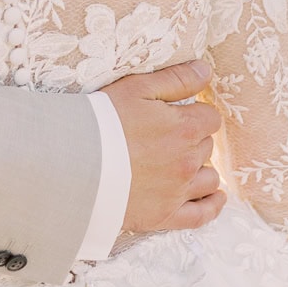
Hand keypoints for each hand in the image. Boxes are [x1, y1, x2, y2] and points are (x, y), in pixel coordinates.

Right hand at [102, 60, 226, 235]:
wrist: (74, 164)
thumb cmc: (102, 121)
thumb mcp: (137, 89)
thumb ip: (176, 79)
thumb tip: (206, 70)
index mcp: (184, 129)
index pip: (210, 118)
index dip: (196, 113)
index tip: (180, 114)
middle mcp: (188, 161)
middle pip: (207, 146)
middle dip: (193, 139)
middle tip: (167, 135)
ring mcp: (178, 191)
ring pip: (209, 178)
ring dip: (200, 168)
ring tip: (181, 163)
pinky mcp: (165, 215)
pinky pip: (202, 215)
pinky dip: (211, 205)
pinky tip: (213, 197)